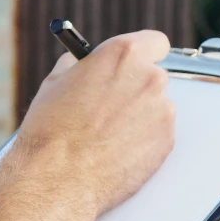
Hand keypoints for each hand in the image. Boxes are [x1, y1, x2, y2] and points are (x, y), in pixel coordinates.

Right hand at [11, 30, 175, 217]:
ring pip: (157, 107)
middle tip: (115, 106)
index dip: (145, 54)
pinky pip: (159, 134)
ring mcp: (162, 110)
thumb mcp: (57, 81)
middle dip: (137, 89)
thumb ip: (83, 65)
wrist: (57, 178)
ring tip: (109, 135)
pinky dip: (144, 141)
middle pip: (155, 76)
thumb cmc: (52, 131)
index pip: (155, 42)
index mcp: (123, 55)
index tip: (138, 63)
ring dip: (140, 117)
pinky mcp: (167, 140)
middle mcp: (149, 77)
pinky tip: (118, 151)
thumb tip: (90, 63)